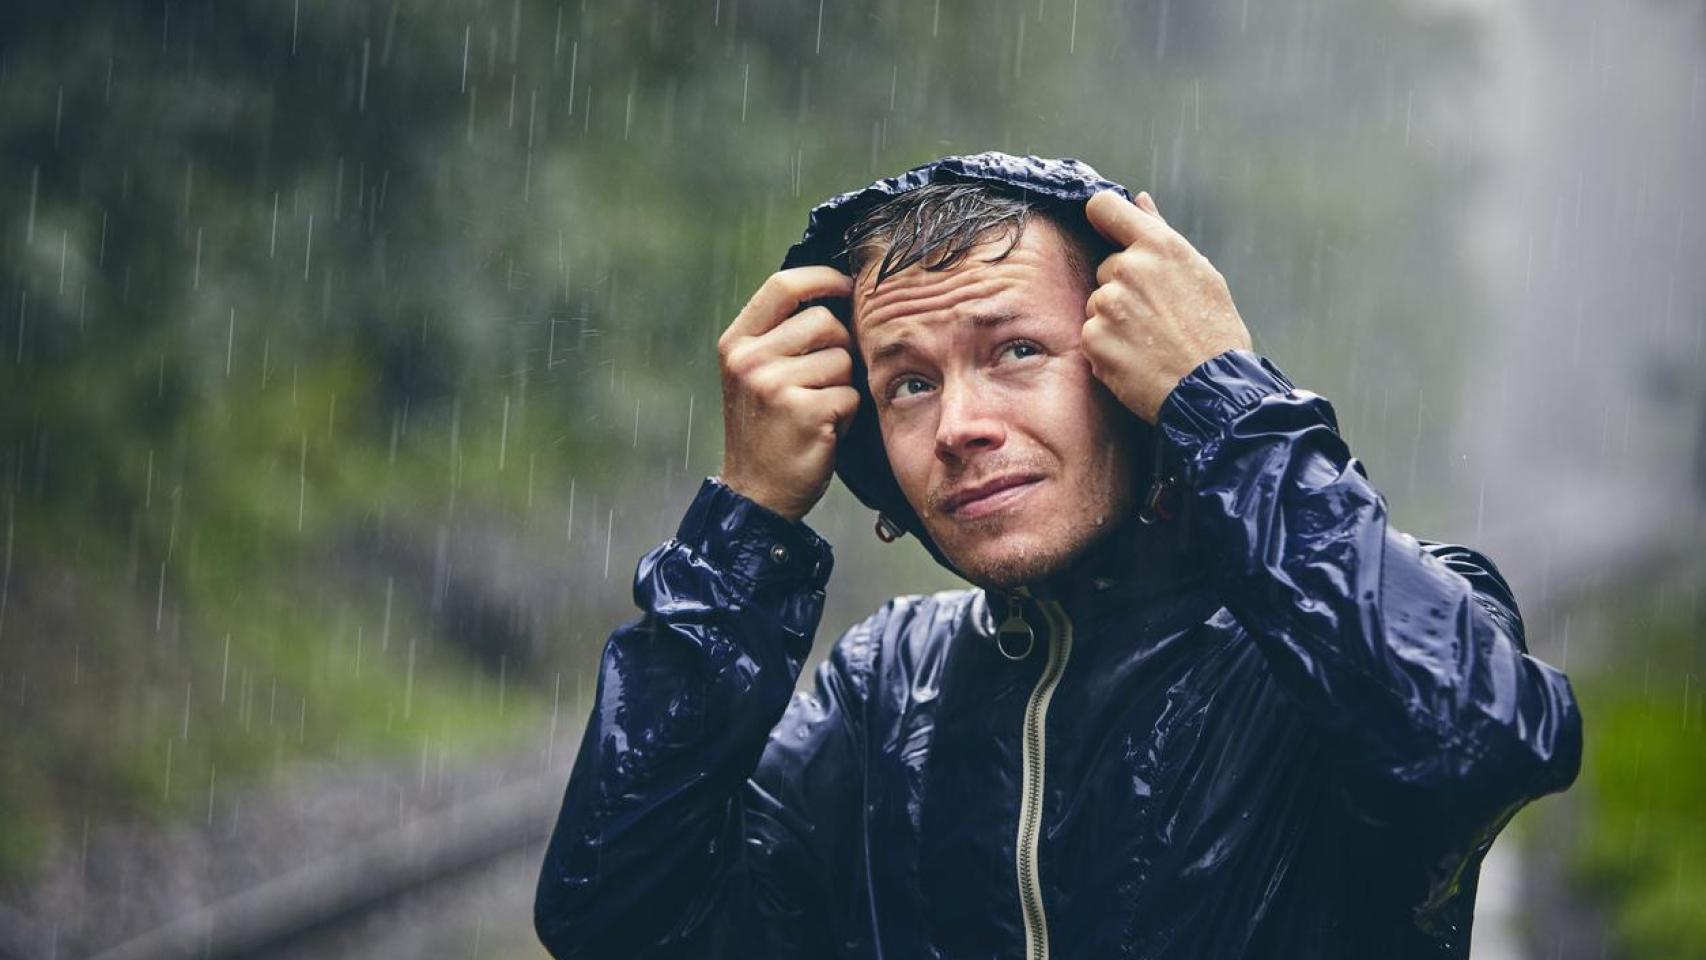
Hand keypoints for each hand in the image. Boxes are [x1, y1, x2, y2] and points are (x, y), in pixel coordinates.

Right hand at [717, 267, 859, 522]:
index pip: (783, 285)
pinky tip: (824, 431)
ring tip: (819, 410)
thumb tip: (837, 292)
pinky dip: (848, 415)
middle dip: (839, 348)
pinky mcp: (803, 412)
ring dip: (843, 385)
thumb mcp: (757, 374)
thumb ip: (783, 335)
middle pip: (824, 321)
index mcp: (736, 343)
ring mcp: (773, 385)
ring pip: (843, 359)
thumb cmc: (768, 430)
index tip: (847, 287)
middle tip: (824, 382)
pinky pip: (851, 395)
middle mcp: (749, 359)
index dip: (823, 279)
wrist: (756, 494)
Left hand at [1081, 190, 1251, 422]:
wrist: (1212, 389)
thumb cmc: (1214, 332)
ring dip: (1115, 320)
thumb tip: (1139, 201)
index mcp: (1158, 246)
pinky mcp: (1093, 339)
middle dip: (1123, 288)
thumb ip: (1161, 234)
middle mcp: (1128, 269)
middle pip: (1106, 268)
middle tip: (1156, 316)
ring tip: (1149, 341)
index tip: (1108, 231)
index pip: (1104, 208)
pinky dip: (1108, 348)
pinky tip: (1137, 359)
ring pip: (1098, 304)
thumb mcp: (1200, 273)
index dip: (1103, 218)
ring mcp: (1107, 305)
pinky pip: (1092, 336)